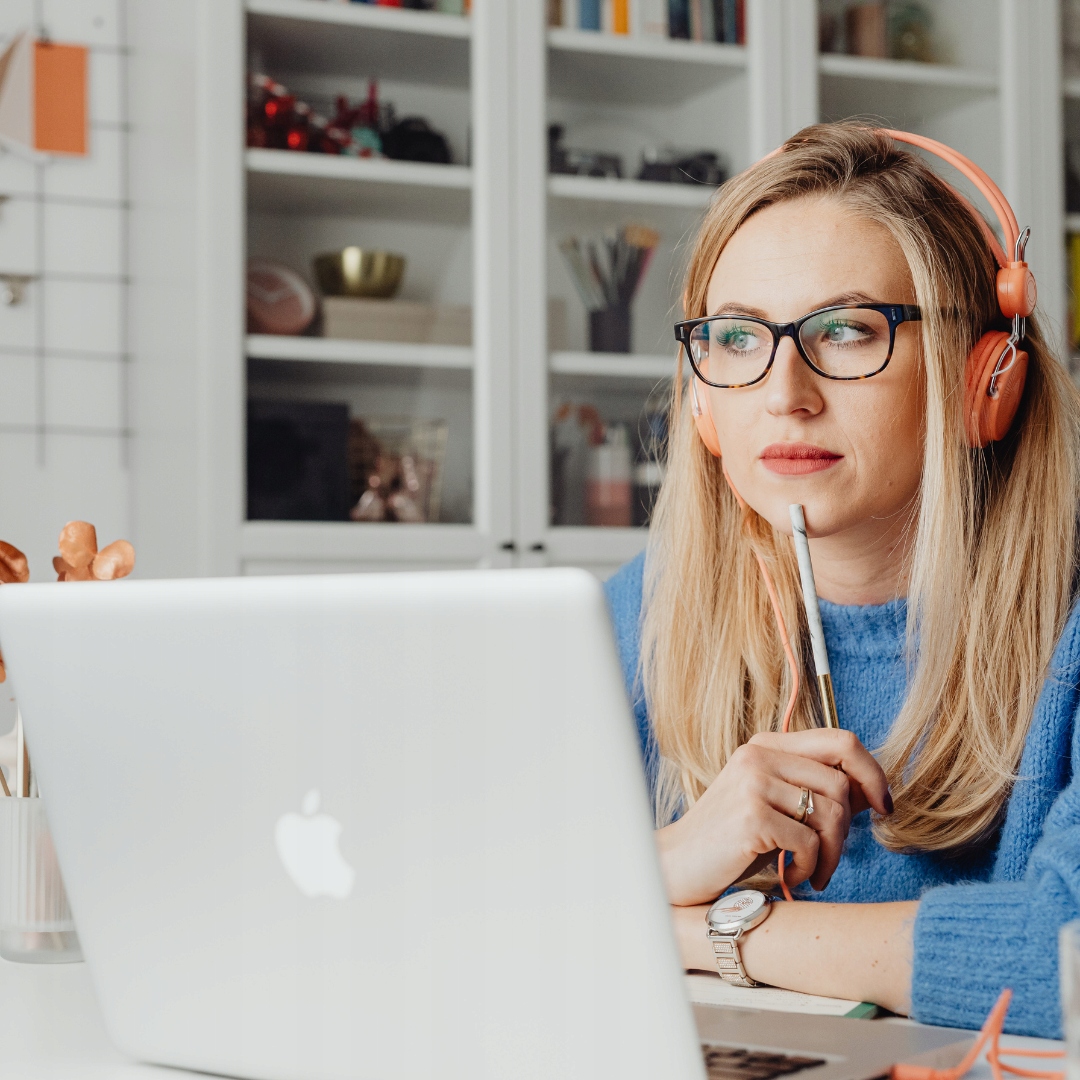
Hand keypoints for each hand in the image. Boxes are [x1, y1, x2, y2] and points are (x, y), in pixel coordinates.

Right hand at [655, 729, 891, 905]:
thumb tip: (872, 792)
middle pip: (841, 782)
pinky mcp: (752, 816)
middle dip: (848, 830)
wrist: (677, 866)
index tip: (883, 808)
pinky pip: (811, 842)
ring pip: (831, 813)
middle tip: (829, 858)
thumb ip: (813, 790)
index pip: (841, 740)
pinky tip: (792, 877)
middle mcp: (759, 754)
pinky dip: (811, 867)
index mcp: (766, 745)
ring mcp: (753, 782)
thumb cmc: (732, 841)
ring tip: (813, 872)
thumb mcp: (773, 805)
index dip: (872, 773)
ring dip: (832, 854)